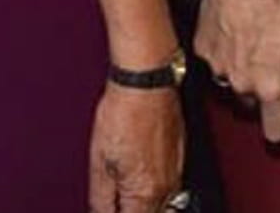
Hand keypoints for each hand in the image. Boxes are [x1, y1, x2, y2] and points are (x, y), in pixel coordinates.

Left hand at [88, 82, 183, 212]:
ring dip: (144, 204)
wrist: (145, 80)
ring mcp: (177, 170)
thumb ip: (101, 199)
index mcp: (146, 193)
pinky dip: (154, 187)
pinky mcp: (181, 154)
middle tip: (115, 199)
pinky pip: (171, 184)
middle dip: (131, 210)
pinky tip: (139, 173)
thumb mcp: (99, 163)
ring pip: (163, 204)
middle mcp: (167, 187)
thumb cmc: (122, 113)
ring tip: (125, 185)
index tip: (107, 209)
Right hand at [195, 0, 279, 142]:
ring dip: (241, 71)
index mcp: (271, 87)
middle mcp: (242, 83)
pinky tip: (235, 31)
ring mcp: (218, 67)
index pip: (275, 130)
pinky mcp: (203, 48)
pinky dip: (223, 50)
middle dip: (262, 90)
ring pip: (231, 81)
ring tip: (253, 42)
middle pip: (253, 103)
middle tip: (271, 62)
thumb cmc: (279, 5)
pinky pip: (214, 59)